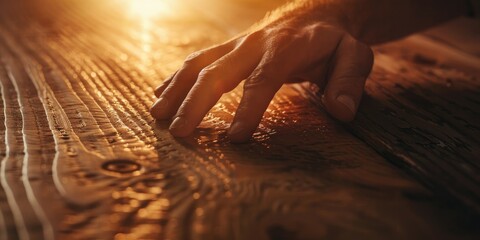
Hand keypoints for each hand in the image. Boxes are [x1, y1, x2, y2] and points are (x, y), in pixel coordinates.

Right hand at [150, 16, 372, 141]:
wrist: (315, 14)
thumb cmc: (334, 42)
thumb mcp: (355, 55)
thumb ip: (349, 80)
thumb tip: (341, 111)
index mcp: (285, 48)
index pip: (263, 78)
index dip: (249, 107)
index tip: (235, 137)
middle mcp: (254, 44)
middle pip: (218, 72)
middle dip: (195, 103)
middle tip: (178, 133)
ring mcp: (237, 44)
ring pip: (199, 64)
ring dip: (176, 90)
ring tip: (157, 116)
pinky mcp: (228, 47)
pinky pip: (197, 60)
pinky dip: (176, 78)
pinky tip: (160, 95)